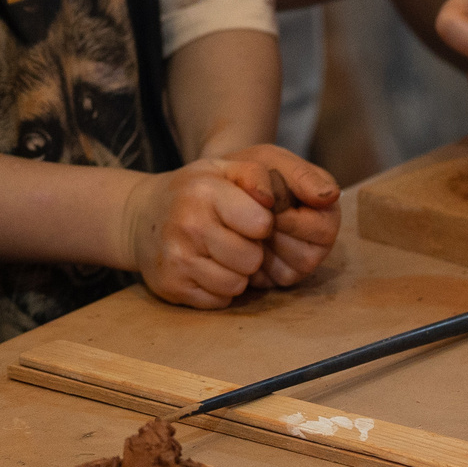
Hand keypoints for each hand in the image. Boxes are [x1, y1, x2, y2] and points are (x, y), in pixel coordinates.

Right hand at [124, 149, 337, 307]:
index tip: (254, 216)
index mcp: (205, 190)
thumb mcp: (234, 165)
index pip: (262, 224)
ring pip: (236, 285)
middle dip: (251, 251)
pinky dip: (219, 289)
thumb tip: (326, 197)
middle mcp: (186, 224)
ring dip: (237, 273)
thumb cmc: (200, 188)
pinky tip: (205, 266)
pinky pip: (218, 301)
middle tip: (233, 236)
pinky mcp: (171, 287)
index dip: (264, 224)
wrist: (140, 216)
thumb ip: (282, 172)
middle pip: (250, 259)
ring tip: (219, 252)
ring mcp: (175, 258)